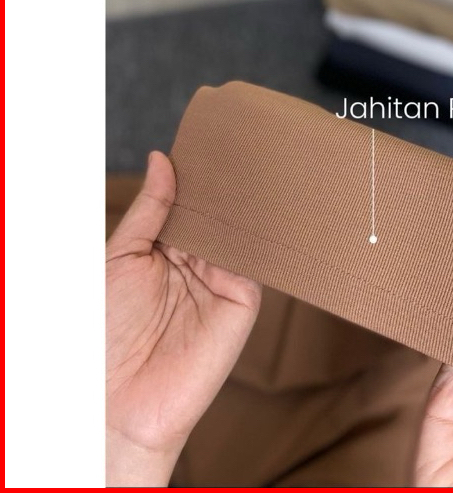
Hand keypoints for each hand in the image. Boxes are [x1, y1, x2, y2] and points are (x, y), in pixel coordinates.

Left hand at [106, 152, 260, 485]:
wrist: (120, 398)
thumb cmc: (106, 333)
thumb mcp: (121, 257)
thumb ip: (149, 209)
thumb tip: (161, 159)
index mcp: (168, 248)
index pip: (191, 202)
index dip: (199, 174)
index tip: (211, 139)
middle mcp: (199, 260)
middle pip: (220, 213)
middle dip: (227, 183)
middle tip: (241, 143)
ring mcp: (224, 278)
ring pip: (240, 230)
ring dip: (247, 203)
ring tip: (256, 163)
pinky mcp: (245, 298)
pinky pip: (256, 259)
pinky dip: (259, 233)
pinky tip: (261, 206)